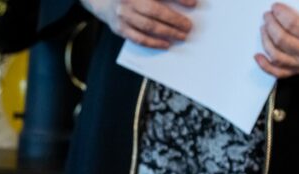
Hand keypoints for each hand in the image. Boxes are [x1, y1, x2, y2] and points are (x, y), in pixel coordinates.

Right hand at [82, 0, 197, 48]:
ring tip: (181, 36)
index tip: (194, 4)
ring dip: (167, 32)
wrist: (104, 1)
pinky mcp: (119, 28)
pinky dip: (153, 43)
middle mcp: (129, 1)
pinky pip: (138, 38)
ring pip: (148, 26)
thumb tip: (187, 2)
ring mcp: (123, 15)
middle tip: (188, 26)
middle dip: (174, 20)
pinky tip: (165, 44)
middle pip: (155, 11)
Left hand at [256, 0, 298, 76]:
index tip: (275, 7)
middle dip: (271, 25)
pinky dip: (265, 66)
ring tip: (263, 28)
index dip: (281, 14)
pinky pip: (279, 72)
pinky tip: (257, 56)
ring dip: (266, 41)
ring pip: (277, 56)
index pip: (293, 25)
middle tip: (267, 15)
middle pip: (282, 40)